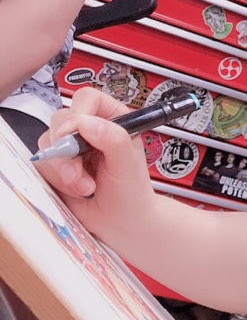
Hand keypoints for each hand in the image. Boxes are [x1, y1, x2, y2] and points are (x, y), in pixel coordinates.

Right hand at [33, 87, 156, 242]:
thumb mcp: (128, 164)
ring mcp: (70, 146)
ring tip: (87, 186)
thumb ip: (113, 139)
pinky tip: (76, 190)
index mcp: (113, 119)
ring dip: (64, 172)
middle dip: (67, 153)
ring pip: (47, 145)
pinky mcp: (56, 165)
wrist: (121, 220)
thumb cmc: (131, 191)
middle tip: (82, 175)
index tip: (76, 136)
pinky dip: (56, 181)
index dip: (78, 115)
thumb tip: (87, 123)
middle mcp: (89, 129)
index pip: (87, 99)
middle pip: (60, 121)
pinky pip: (42, 165)